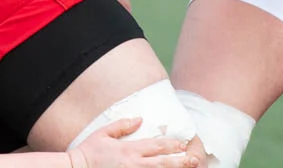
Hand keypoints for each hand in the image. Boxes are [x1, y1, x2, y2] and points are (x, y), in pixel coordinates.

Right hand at [69, 118, 198, 167]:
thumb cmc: (88, 151)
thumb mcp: (103, 133)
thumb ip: (123, 125)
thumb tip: (140, 119)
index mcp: (129, 149)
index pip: (156, 146)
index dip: (171, 145)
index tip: (183, 144)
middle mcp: (133, 164)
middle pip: (162, 162)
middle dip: (179, 161)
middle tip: (194, 160)